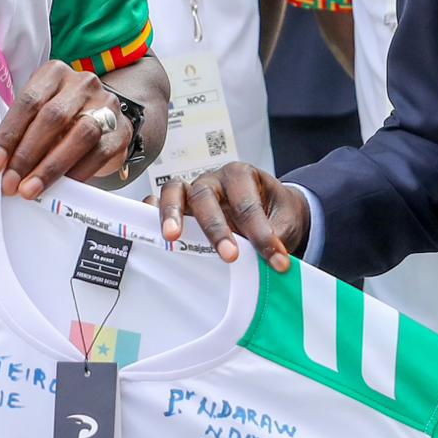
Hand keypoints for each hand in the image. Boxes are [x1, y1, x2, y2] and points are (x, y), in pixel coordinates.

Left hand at [0, 61, 131, 198]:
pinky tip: (62, 186)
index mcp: (54, 73)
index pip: (29, 102)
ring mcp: (106, 105)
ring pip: (80, 134)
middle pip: (53, 117)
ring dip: (51, 167)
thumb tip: (0, 168)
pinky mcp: (122, 130)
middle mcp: (82, 84)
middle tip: (11, 182)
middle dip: (27, 154)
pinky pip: (100, 152)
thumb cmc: (62, 121)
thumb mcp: (38, 116)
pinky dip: (78, 172)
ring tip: (31, 189)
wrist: (104, 122)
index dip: (9, 135)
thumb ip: (21, 135)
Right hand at [154, 164, 307, 271]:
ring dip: (172, 214)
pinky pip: (156, 203)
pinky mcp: (178, 208)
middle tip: (229, 256)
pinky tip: (152, 233)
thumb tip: (273, 262)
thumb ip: (278, 237)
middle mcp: (214, 180)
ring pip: (174, 192)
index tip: (275, 259)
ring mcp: (192, 192)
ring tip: (172, 238)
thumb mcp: (286, 221)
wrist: (273, 213)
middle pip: (206, 196)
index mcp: (241, 175)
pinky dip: (151, 213)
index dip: (261, 233)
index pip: (248, 203)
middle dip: (217, 228)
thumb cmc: (277, 213)